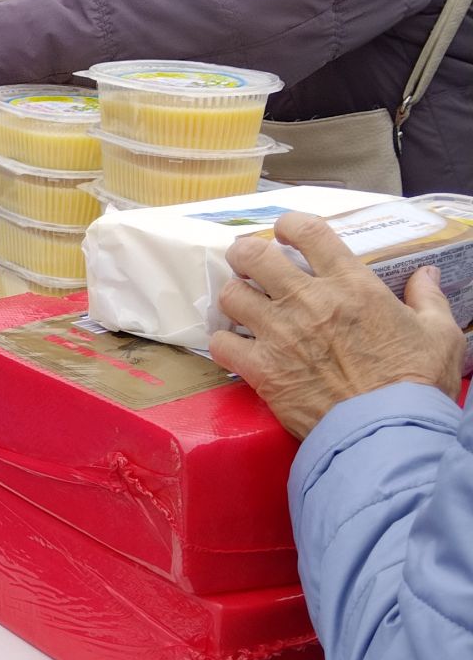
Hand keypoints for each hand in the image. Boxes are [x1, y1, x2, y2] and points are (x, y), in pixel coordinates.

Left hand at [209, 213, 465, 438]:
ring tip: (244, 307)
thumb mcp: (439, 335)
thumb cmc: (417, 384)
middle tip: (250, 265)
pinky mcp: (262, 371)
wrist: (388, 434)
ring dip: (235, 297)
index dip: (290, 225)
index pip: (308, 231)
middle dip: (246, 255)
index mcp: (351, 285)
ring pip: (231, 294)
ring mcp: (280, 334)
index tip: (285, 232)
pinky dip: (224, 343)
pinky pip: (221, 344)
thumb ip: (428, 300)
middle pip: (253, 255)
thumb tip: (426, 275)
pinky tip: (237, 347)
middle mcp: (309, 301)